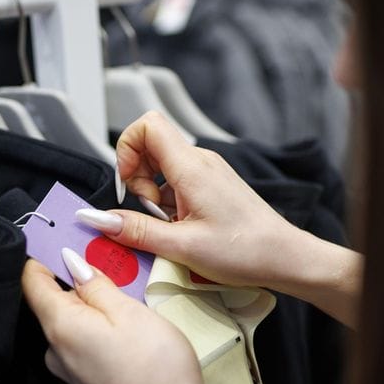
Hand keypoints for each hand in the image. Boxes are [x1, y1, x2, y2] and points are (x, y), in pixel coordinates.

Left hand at [22, 254, 214, 383]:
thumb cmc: (155, 369)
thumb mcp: (128, 311)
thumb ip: (96, 283)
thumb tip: (71, 261)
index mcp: (58, 325)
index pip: (31, 279)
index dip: (44, 252)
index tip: (63, 233)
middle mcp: (54, 347)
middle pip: (51, 297)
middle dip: (75, 273)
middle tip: (106, 254)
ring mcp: (67, 365)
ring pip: (70, 317)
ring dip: (91, 297)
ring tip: (123, 284)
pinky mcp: (84, 377)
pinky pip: (82, 336)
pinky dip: (97, 320)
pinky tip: (124, 317)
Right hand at [80, 112, 362, 326]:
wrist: (286, 258)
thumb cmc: (246, 251)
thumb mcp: (181, 246)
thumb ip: (135, 230)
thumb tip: (97, 219)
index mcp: (192, 167)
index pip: (146, 125)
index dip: (126, 149)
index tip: (126, 185)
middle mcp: (199, 162)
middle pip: (149, 145)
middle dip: (135, 177)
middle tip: (147, 210)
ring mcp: (206, 172)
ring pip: (160, 166)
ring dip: (150, 193)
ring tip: (167, 224)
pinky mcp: (210, 186)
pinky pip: (174, 182)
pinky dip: (166, 202)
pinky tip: (179, 227)